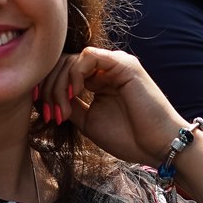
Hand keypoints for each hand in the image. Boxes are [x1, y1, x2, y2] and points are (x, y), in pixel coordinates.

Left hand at [36, 47, 184, 165]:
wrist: (158, 146)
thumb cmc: (129, 137)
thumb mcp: (89, 121)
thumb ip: (70, 106)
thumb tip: (45, 99)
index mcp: (99, 80)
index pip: (63, 72)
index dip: (48, 90)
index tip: (46, 115)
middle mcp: (106, 68)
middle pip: (63, 64)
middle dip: (51, 90)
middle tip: (53, 115)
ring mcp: (115, 64)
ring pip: (71, 59)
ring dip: (60, 86)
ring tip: (65, 111)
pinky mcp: (123, 64)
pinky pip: (88, 56)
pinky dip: (74, 74)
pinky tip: (76, 94)